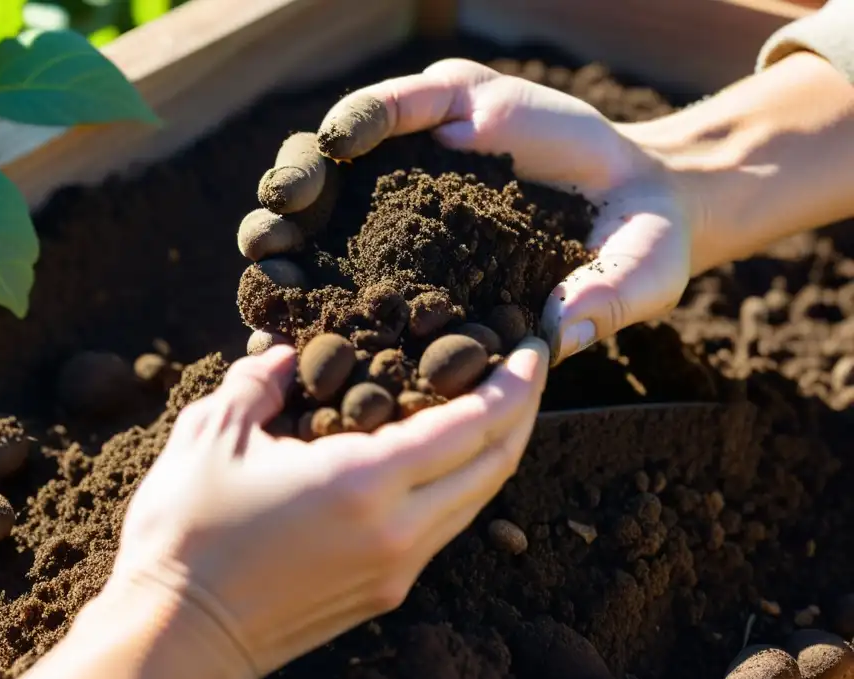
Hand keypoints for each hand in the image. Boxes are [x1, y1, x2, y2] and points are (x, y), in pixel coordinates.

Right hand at [109, 337, 547, 678]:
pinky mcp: (384, 592)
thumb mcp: (212, 435)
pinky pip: (445, 528)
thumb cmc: (188, 535)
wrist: (179, 638)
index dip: (514, 385)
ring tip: (493, 407)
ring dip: (495, 451)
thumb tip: (281, 355)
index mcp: (363, 484)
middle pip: (494, 465)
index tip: (533, 349)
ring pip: (475, 501)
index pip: (471, 426)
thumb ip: (257, 382)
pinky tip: (443, 460)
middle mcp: (398, 531)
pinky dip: (461, 485)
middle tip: (525, 369)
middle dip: (521, 411)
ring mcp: (397, 569)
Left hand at [242, 58, 698, 364]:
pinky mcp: (444, 109)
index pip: (352, 315)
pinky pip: (388, 108)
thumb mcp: (627, 288)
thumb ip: (599, 308)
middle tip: (265, 257)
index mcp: (428, 297)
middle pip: (317, 244)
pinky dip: (362, 118)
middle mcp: (408, 237)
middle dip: (283, 251)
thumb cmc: (627, 261)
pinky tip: (342, 136)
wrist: (646, 193)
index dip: (309, 326)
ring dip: (299, 184)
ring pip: (334, 173)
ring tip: (286, 199)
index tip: (273, 338)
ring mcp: (420, 171)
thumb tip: (562, 335)